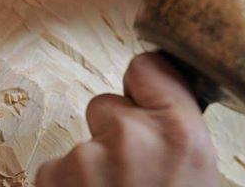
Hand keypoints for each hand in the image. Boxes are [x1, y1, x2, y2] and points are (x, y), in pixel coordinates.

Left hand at [35, 53, 219, 186]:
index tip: (138, 99)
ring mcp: (87, 158)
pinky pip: (57, 168)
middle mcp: (133, 137)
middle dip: (112, 135)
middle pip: (105, 106)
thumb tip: (150, 108)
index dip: (141, 86)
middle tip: (130, 180)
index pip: (147, 69)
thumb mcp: (192, 181)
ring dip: (90, 169)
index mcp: (181, 137)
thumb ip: (171, 139)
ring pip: (82, 143)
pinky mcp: (52, 178)